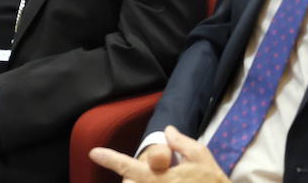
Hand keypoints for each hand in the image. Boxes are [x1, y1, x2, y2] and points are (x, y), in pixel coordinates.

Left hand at [90, 126, 229, 180]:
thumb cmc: (212, 181)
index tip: (95, 152)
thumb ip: (181, 142)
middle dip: (131, 179)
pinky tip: (172, 179)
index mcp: (162, 179)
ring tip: (171, 175)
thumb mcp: (200, 155)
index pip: (131, 168)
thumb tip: (167, 131)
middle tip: (156, 170)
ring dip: (138, 181)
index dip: (111, 160)